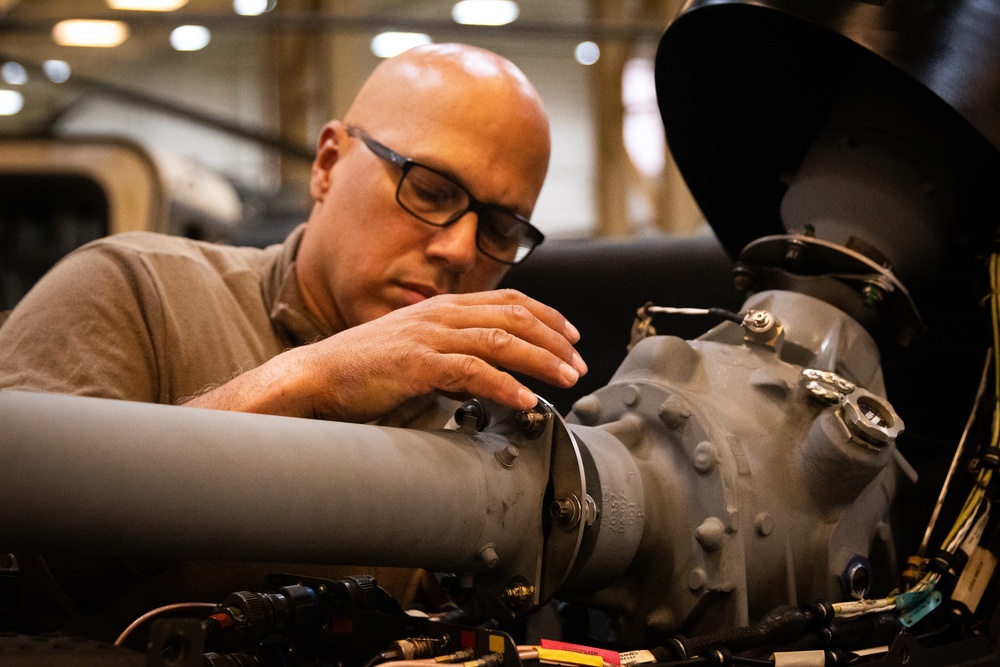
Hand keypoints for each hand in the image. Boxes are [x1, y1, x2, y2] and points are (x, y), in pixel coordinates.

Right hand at [185, 289, 586, 422]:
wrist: (315, 376)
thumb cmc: (360, 369)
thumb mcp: (412, 350)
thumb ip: (448, 355)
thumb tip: (482, 376)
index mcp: (440, 306)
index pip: (506, 301)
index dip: (545, 316)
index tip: (570, 335)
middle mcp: (439, 314)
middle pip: (514, 317)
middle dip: (554, 338)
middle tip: (579, 361)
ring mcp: (429, 336)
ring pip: (502, 341)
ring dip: (541, 360)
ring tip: (567, 379)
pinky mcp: (418, 364)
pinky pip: (473, 372)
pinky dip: (505, 386)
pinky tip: (525, 400)